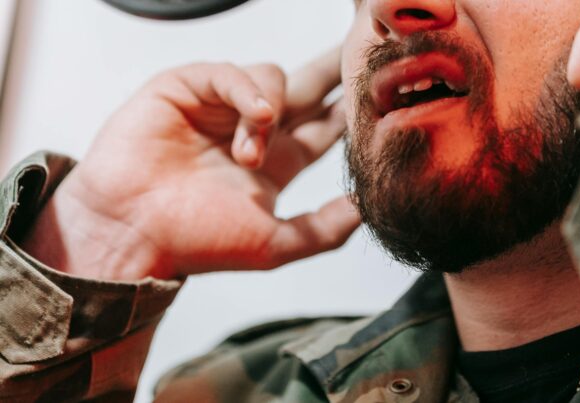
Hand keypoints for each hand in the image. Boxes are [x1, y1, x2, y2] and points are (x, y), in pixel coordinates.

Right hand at [22, 49, 359, 279]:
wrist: (133, 231)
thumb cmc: (195, 242)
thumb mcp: (273, 245)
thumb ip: (323, 229)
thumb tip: (365, 210)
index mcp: (276, 163)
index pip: (324, 127)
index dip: (351, 111)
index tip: (380, 96)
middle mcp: (253, 130)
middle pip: (308, 88)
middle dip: (335, 69)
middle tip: (363, 49)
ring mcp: (221, 108)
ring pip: (272, 79)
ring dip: (271, 113)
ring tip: (247, 156)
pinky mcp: (188, 88)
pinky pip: (231, 73)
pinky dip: (247, 89)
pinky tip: (255, 114)